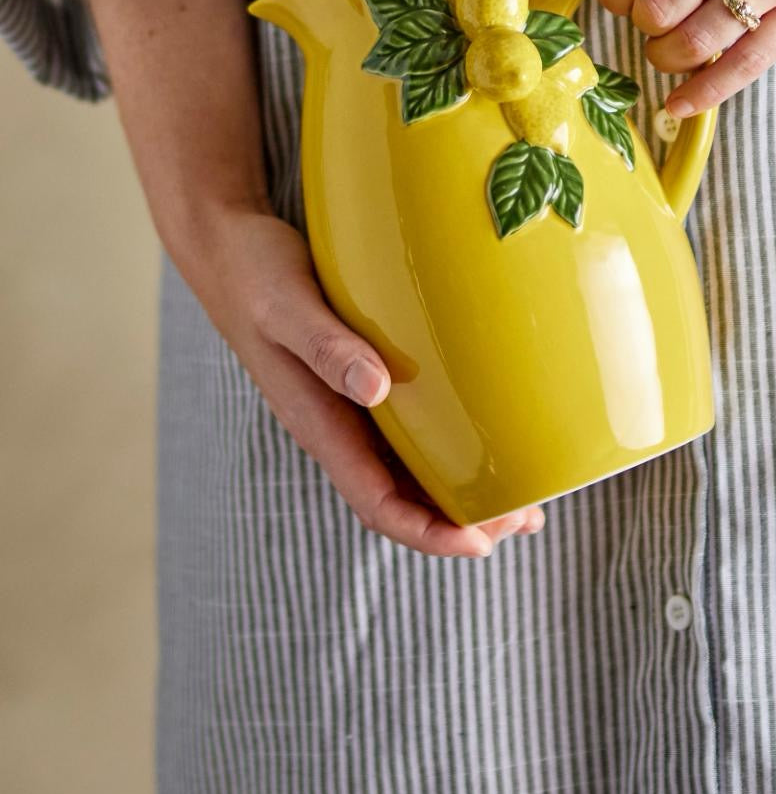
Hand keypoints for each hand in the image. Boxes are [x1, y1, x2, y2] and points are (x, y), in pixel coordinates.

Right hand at [180, 201, 545, 557]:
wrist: (230, 249)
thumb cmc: (256, 273)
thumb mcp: (287, 305)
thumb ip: (327, 347)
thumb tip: (377, 388)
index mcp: (319, 423)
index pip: (377, 503)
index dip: (428, 533)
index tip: (481, 544)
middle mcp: (338, 426)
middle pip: (404, 498)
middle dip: (463, 520)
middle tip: (527, 519)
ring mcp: (350, 405)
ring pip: (412, 469)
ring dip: (464, 490)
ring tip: (524, 495)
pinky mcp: (361, 378)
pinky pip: (412, 429)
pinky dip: (452, 444)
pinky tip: (488, 432)